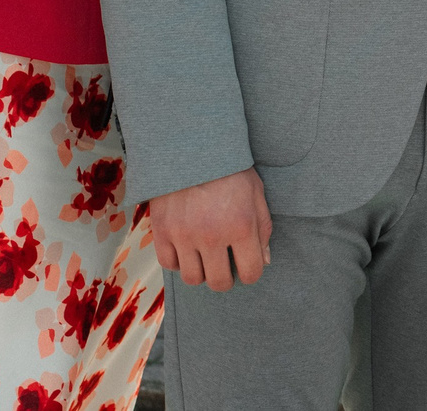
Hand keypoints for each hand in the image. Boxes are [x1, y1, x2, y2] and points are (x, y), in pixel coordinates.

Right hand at [151, 167, 273, 290]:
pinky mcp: (162, 230)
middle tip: (224, 263)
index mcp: (242, 226)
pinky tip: (185, 247)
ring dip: (201, 271)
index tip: (246, 264)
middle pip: (219, 283)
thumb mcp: (256, 192)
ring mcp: (184, 235)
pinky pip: (168, 264)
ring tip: (204, 255)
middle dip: (225, 277)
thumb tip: (264, 261)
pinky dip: (177, 260)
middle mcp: (213, 236)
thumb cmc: (229, 168)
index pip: (251, 273)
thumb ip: (263, 228)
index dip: (250, 272)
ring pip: (192, 278)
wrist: (192, 144)